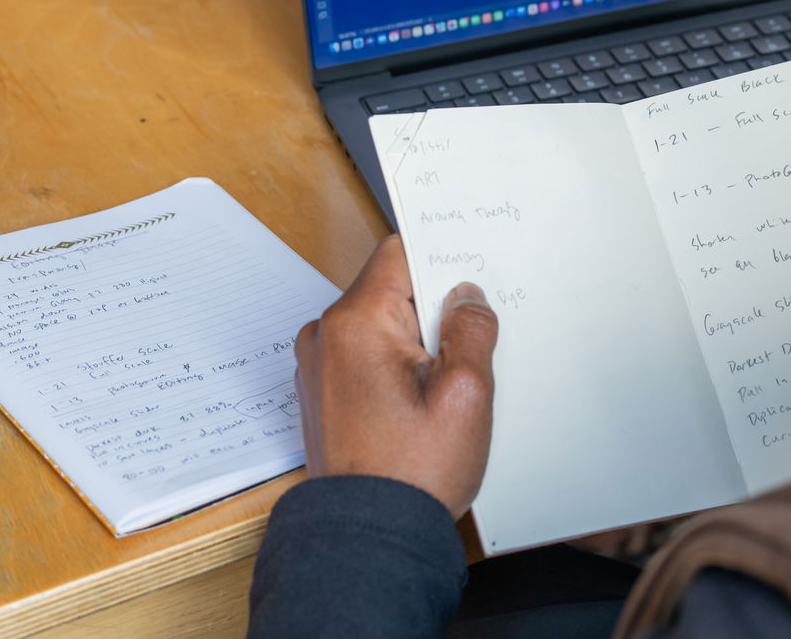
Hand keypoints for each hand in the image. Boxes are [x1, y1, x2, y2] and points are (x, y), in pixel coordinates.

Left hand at [295, 235, 498, 517]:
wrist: (368, 538)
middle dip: (434, 308)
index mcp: (356, 323)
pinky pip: (366, 354)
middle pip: (392, 289)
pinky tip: (422, 400)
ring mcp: (319, 365)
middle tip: (469, 344)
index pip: (400, 252)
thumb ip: (471, 330)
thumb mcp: (466, 393)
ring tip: (446, 384)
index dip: (442, 257)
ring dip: (417, 340)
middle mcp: (326, 336)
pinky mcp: (323, 391)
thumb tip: (468, 297)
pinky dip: (396, 365)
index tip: (472, 275)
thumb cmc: (412, 473)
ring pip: (381, 323)